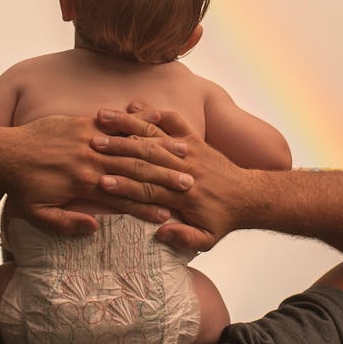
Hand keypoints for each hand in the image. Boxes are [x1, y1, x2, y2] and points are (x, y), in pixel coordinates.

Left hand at [0, 114, 195, 234]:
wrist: (4, 153)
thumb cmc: (21, 188)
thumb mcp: (39, 215)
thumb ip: (67, 224)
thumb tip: (95, 227)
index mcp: (84, 184)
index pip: (123, 198)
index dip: (147, 208)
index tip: (169, 216)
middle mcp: (89, 160)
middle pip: (134, 169)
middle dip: (163, 177)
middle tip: (189, 185)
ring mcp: (86, 139)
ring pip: (128, 144)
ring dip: (156, 149)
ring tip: (180, 154)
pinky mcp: (80, 123)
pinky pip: (112, 123)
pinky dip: (133, 125)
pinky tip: (152, 126)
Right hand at [92, 104, 249, 251]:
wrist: (250, 195)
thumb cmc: (223, 219)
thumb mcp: (208, 238)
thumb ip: (184, 238)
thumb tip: (160, 234)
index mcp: (183, 195)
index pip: (148, 189)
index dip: (124, 186)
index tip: (102, 182)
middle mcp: (183, 168)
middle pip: (145, 156)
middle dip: (117, 149)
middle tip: (92, 144)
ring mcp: (188, 150)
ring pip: (154, 134)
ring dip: (128, 125)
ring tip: (104, 118)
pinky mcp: (193, 139)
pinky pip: (173, 121)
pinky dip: (154, 113)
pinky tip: (135, 105)